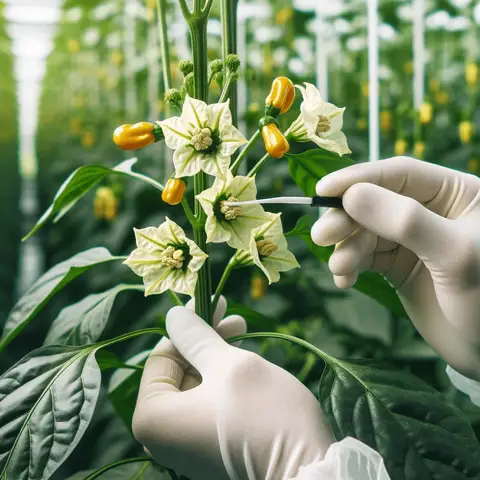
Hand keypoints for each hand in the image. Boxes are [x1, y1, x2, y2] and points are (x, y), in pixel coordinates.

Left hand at [132, 297, 333, 479]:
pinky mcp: (209, 448)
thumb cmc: (264, 413)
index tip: (216, 303)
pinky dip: (223, 380)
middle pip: (179, 370)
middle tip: (235, 316)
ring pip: (196, 385)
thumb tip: (174, 315)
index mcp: (153, 418)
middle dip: (206, 339)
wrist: (308, 472)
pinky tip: (242, 361)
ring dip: (217, 355)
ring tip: (243, 332)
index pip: (163, 356)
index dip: (190, 326)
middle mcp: (162, 437)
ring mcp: (186, 446)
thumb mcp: (228, 365)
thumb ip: (196, 337)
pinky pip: (207, 404)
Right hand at [311, 156, 479, 379]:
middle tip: (322, 236)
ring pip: (365, 231)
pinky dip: (350, 266)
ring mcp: (412, 239)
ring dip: (346, 248)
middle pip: (375, 202)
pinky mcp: (398, 265)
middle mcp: (431, 211)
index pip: (400, 174)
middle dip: (347, 219)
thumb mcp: (453, 256)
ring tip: (340, 268)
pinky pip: (365, 257)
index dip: (359, 179)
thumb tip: (350, 195)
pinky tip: (344, 280)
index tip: (323, 191)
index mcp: (456, 193)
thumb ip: (405, 221)